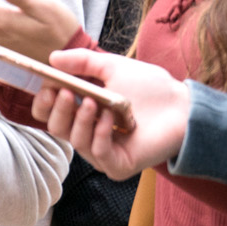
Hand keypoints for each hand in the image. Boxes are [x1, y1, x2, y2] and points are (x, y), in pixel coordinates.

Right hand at [35, 48, 190, 179]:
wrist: (183, 106)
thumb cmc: (149, 87)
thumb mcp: (111, 67)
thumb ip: (82, 61)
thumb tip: (51, 58)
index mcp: (81, 112)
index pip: (49, 113)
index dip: (43, 102)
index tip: (48, 86)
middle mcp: (87, 134)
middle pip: (55, 128)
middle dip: (57, 109)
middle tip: (65, 92)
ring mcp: (101, 152)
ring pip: (73, 141)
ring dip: (80, 119)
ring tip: (94, 101)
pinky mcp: (118, 166)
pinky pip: (97, 152)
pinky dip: (99, 133)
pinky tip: (108, 117)